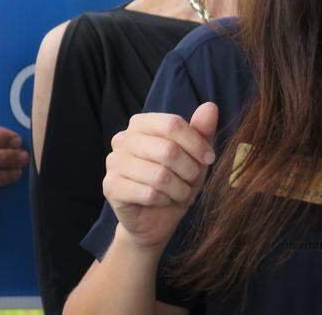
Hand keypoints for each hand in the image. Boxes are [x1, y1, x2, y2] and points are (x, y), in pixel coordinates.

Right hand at [103, 102, 217, 250]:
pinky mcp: (111, 187)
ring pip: (160, 175)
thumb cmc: (177, 178)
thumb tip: (210, 106)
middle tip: (193, 180)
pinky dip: (165, 200)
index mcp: (141, 123)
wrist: (157, 216)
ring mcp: (113, 163)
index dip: (196, 143)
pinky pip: (149, 193)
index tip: (209, 158)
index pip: (172, 124)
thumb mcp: (195, 154)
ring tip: (182, 193)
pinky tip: (165, 201)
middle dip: (190, 170)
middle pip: (168, 150)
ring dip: (180, 188)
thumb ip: (202, 130)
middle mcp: (123, 139)